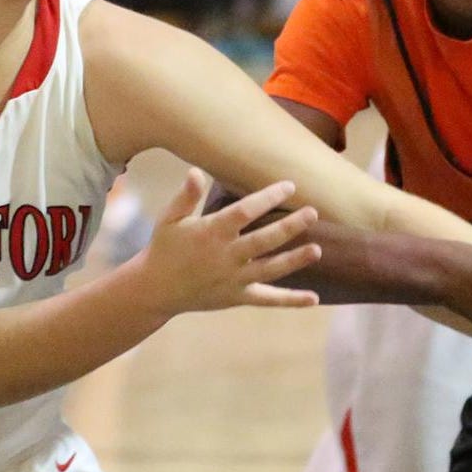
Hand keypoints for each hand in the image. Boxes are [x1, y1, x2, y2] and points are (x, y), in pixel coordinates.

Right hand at [135, 169, 320, 314]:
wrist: (155, 289)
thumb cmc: (165, 247)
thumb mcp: (169, 219)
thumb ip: (185, 197)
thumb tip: (196, 171)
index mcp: (211, 233)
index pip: (245, 212)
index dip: (268, 198)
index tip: (289, 186)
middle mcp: (226, 256)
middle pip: (264, 241)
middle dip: (290, 227)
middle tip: (313, 213)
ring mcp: (233, 279)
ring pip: (270, 269)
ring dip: (294, 260)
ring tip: (317, 250)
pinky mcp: (237, 297)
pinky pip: (267, 299)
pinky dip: (290, 300)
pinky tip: (314, 299)